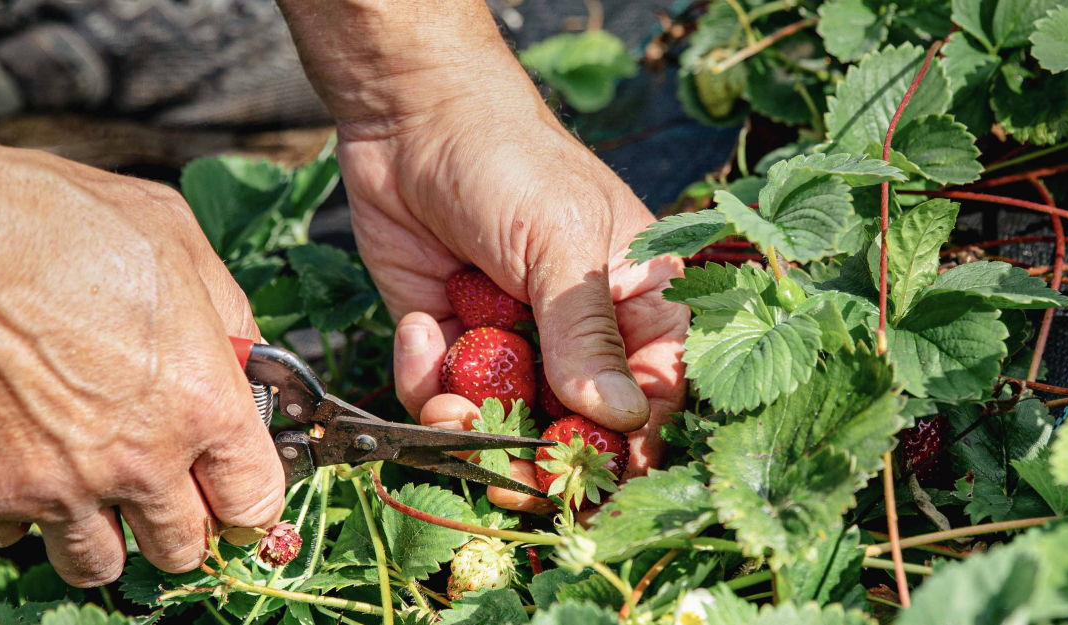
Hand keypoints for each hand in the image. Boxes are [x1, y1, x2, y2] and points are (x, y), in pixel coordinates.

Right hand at [0, 135, 283, 586]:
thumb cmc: (50, 222)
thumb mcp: (173, 238)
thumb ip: (225, 313)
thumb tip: (244, 359)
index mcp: (201, 402)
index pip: (255, 500)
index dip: (245, 495)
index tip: (229, 485)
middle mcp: (140, 462)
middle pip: (183, 548)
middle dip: (176, 522)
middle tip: (156, 485)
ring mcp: (61, 488)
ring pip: (99, 566)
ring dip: (100, 535)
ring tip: (86, 486)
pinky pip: (15, 538)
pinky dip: (17, 512)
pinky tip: (14, 459)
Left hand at [336, 97, 689, 512]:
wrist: (410, 117)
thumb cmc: (511, 161)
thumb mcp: (561, 243)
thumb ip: (587, 334)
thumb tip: (620, 419)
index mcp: (638, 306)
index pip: (658, 399)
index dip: (631, 445)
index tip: (595, 475)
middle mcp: (579, 336)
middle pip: (578, 432)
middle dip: (540, 458)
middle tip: (510, 476)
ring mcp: (513, 342)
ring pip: (503, 424)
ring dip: (471, 422)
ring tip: (449, 399)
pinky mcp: (448, 341)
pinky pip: (441, 395)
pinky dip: (424, 378)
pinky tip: (422, 326)